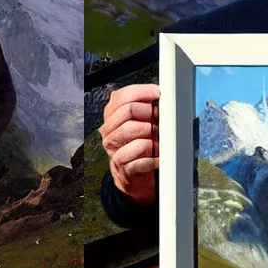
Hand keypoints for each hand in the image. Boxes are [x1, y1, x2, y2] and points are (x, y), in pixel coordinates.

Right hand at [100, 83, 159, 204]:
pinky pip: (141, 160)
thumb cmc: (138, 146)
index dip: (143, 92)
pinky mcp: (124, 169)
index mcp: (110, 117)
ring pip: (136, 133)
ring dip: (153, 135)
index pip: (122, 96)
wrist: (133, 175)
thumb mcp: (136, 122)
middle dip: (149, 113)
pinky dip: (154, 158)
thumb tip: (156, 94)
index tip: (158, 93)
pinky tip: (158, 158)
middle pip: (129, 111)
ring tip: (158, 141)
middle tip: (158, 120)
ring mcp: (114, 151)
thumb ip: (141, 106)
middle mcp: (108, 133)